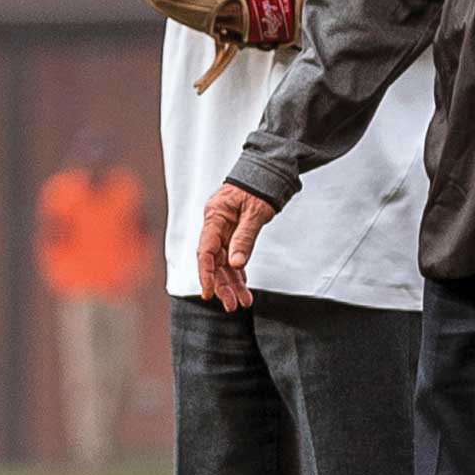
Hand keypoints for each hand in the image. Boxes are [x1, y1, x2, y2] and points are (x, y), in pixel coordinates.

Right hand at [196, 181, 277, 311]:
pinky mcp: (233, 231)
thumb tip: (235, 264)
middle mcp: (216, 224)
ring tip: (243, 301)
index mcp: (215, 216)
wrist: (269, 169)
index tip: (209, 293)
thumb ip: (245, 237)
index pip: (205, 250)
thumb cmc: (260, 186)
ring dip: (232, 282)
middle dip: (222, 284)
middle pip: (213, 260)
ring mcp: (224, 228)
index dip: (206, 274)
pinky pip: (232, 255)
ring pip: (223, 261)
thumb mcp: (255, 212)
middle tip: (232, 305)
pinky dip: (238, 271)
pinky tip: (242, 286)